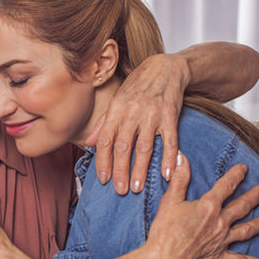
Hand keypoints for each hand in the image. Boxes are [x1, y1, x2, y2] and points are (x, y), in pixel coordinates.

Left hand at [87, 53, 188, 194]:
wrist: (166, 68)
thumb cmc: (138, 86)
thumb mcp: (116, 101)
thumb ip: (103, 123)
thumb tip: (87, 143)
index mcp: (116, 110)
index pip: (105, 140)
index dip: (103, 160)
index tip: (103, 178)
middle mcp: (132, 113)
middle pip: (123, 146)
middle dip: (120, 170)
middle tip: (119, 190)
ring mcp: (152, 115)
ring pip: (144, 146)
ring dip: (140, 169)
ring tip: (136, 187)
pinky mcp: (171, 116)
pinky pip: (170, 140)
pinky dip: (168, 157)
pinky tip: (166, 174)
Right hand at [143, 152, 258, 258]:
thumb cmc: (164, 231)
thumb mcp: (169, 201)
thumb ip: (179, 179)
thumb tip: (182, 158)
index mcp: (209, 207)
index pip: (226, 186)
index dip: (236, 175)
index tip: (244, 168)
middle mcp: (220, 223)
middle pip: (242, 207)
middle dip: (254, 196)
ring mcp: (221, 240)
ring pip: (247, 230)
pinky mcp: (218, 256)